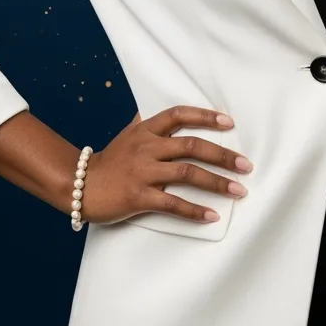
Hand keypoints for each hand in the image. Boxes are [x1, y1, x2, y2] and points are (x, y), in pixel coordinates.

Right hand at [80, 105, 252, 223]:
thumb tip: (156, 110)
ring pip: (186, 173)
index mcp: (146, 130)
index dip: (205, 116)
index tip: (229, 122)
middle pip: (191, 145)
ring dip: (216, 183)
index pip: (179, 115)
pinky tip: (211, 215)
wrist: (80, 185)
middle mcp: (147, 147)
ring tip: (238, 190)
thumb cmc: (108, 160)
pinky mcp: (139, 197)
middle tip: (245, 165)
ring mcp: (143, 172)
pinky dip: (194, 210)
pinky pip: (172, 203)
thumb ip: (145, 123)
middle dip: (222, 155)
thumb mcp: (127, 135)